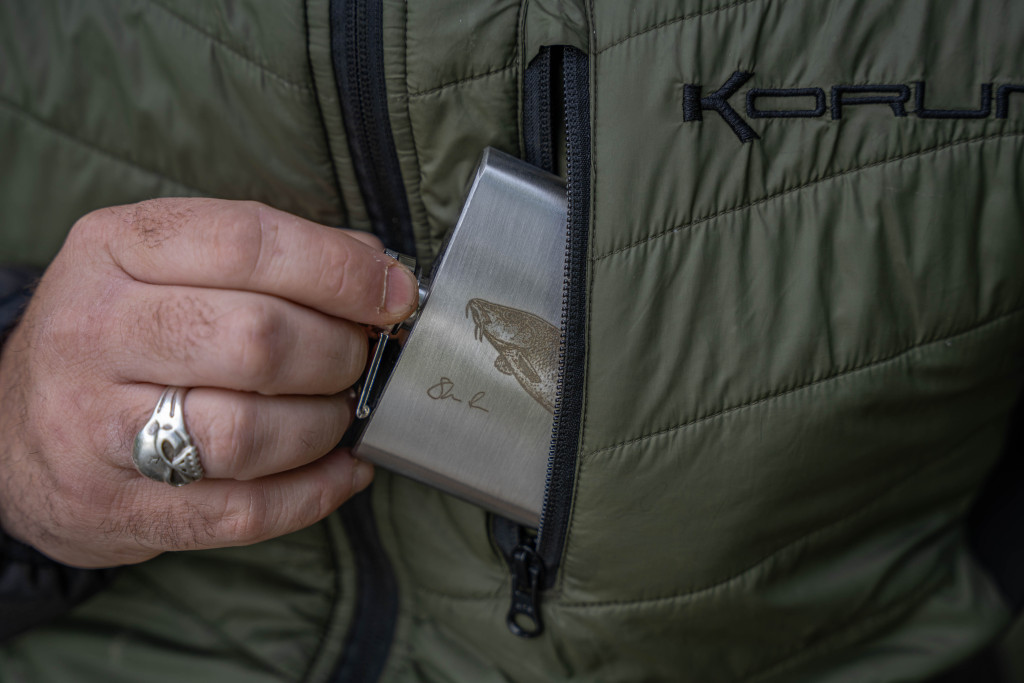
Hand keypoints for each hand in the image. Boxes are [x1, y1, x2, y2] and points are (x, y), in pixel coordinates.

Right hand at [0, 198, 418, 566]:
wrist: (13, 428)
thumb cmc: (122, 333)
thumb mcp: (167, 263)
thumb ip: (271, 255)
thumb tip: (380, 268)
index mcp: (115, 248)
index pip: (248, 243)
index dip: (341, 270)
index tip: (395, 295)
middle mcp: (94, 331)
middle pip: (258, 340)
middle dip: (338, 353)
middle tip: (357, 360)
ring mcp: (93, 428)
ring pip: (250, 433)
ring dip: (325, 426)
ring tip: (339, 414)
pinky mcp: (114, 508)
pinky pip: (243, 512)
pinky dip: (315, 493)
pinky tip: (342, 470)